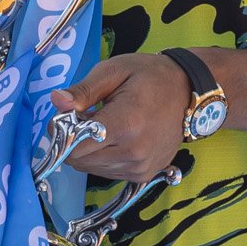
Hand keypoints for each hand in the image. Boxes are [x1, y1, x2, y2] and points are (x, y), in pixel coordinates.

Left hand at [50, 55, 190, 184]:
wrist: (189, 92)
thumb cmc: (149, 76)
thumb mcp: (114, 71)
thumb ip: (84, 90)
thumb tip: (57, 101)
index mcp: (125, 124)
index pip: (75, 146)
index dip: (64, 130)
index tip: (69, 113)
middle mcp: (134, 152)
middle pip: (80, 160)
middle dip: (74, 140)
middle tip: (88, 116)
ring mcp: (140, 167)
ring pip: (91, 169)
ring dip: (89, 150)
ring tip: (106, 125)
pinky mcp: (144, 174)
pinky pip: (108, 173)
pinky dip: (103, 158)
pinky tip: (116, 137)